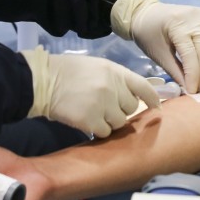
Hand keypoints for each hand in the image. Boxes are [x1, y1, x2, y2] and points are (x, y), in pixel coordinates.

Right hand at [21, 47, 160, 137]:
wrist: (44, 80)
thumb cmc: (68, 71)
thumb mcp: (97, 67)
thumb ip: (115, 79)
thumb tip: (130, 95)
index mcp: (116, 71)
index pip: (143, 86)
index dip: (152, 99)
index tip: (156, 108)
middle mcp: (113, 87)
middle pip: (131, 107)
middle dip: (121, 110)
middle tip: (106, 108)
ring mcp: (103, 104)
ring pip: (119, 122)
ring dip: (110, 122)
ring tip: (95, 114)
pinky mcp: (91, 120)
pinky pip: (105, 132)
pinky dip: (98, 130)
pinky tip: (88, 122)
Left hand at [111, 0, 199, 93]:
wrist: (146, 13)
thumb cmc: (148, 34)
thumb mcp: (158, 54)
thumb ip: (175, 71)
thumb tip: (189, 90)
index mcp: (177, 26)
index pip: (191, 54)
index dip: (193, 75)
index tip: (192, 92)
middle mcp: (194, 17)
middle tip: (196, 86)